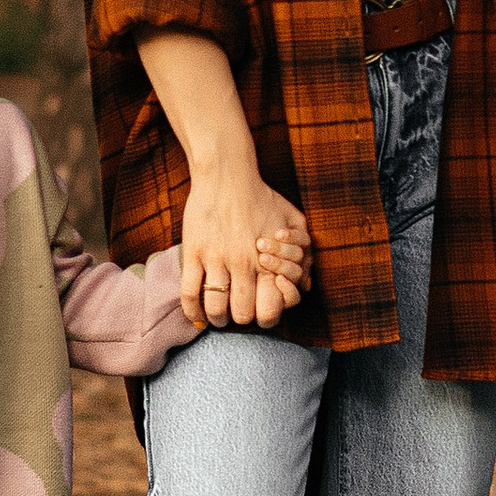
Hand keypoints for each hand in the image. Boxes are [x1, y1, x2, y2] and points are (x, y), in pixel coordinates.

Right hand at [178, 158, 313, 331]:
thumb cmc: (262, 198)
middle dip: (239, 320)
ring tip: (217, 318)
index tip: (258, 312)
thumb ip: (303, 252)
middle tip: (235, 316)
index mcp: (268, 262)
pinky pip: (190, 294)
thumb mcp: (293, 222)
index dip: (264, 318)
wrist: (228, 175)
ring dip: (216, 318)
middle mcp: (244, 265)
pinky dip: (192, 311)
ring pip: (215, 308)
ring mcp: (217, 260)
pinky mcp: (195, 253)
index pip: (269, 311)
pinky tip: (197, 316)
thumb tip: (306, 283)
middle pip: (242, 315)